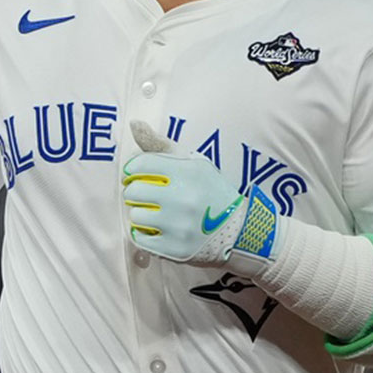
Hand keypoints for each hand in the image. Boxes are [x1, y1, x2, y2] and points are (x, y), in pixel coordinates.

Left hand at [121, 120, 277, 273]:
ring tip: (155, 213)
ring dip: (141, 214)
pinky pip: (140, 238)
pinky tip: (158, 228)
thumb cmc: (211, 191)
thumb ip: (161, 145)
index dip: (133, 170)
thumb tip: (134, 124)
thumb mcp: (194, 162)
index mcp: (188, 172)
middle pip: (133, 191)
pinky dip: (145, 233)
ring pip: (135, 216)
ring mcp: (178, 226)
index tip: (136, 175)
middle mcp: (183, 198)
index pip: (140, 165)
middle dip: (136, 192)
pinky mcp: (174, 249)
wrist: (240, 230)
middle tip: (146, 195)